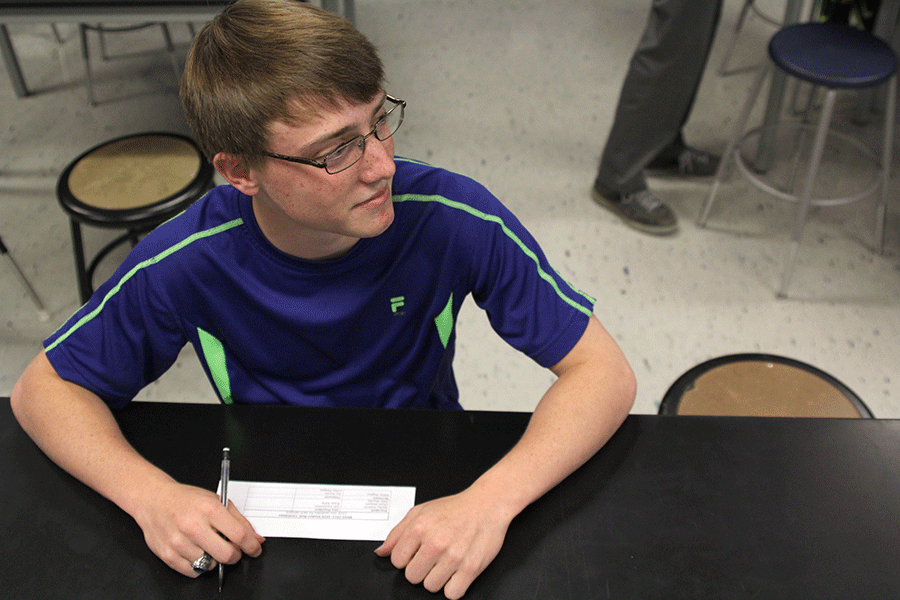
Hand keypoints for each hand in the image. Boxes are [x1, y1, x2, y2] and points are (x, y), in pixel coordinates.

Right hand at [130, 480, 264, 576]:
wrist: (153, 500)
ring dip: (215, 560)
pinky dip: (199, 566)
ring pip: (210, 565)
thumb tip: (256, 539)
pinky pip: (192, 572)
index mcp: (209, 509)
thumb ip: (239, 520)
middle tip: (233, 550)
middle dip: (235, 556)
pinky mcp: (167, 554)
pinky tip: (197, 552)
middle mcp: (193, 526)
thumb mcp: (216, 501)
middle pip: (226, 554)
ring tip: (209, 546)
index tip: (254, 549)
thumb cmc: (185, 500)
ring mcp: (179, 542)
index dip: (251, 546)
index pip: (239, 535)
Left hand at [375, 490, 511, 598]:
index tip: (416, 553)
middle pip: (412, 577)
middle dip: (420, 569)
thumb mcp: (420, 512)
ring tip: (446, 563)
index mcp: (420, 527)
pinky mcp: (471, 568)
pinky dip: (453, 587)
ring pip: (430, 587)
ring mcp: (453, 556)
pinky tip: (456, 573)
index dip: (406, 559)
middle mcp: (435, 542)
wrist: (487, 504)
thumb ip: (397, 533)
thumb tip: (381, 552)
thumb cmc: (455, 508)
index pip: (397, 561)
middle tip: (432, 558)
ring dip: (437, 579)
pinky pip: (452, 594)